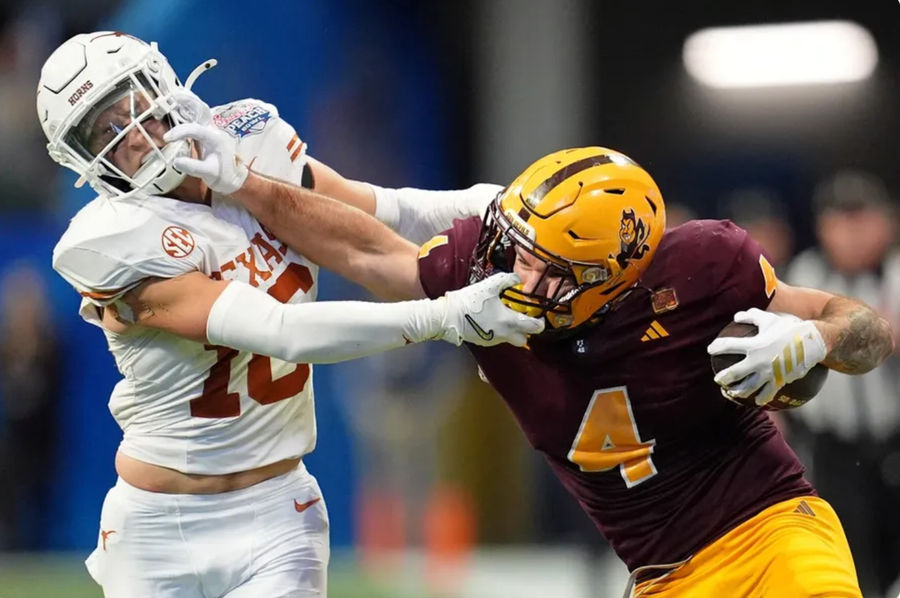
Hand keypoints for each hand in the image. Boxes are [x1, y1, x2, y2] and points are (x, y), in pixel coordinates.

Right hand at [163, 91, 247, 194]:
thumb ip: (194, 167)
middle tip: (172, 94)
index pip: (195, 129)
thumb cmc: (223, 176)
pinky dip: (186, 112)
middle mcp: (212, 131)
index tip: (168, 139)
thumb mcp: (209, 173)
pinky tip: (176, 107)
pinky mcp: (204, 134)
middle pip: (200, 111)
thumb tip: (176, 161)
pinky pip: (195, 119)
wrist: (232, 179)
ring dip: (186, 104)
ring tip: (173, 95)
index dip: (180, 132)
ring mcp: (209, 131)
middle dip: (187, 102)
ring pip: (198, 112)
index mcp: (215, 138)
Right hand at [438, 272, 544, 346]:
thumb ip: (507, 279)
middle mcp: (504, 334)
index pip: (534, 328)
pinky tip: (491, 320)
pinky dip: (498, 331)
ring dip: (511, 331)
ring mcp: (493, 340)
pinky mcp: (484, 342)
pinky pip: (497, 338)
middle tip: (522, 319)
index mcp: (509, 321)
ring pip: (510, 339)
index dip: (540, 323)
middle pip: (524, 339)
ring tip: (504, 317)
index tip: (539, 317)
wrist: (448, 316)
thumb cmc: (470, 301)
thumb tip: (518, 278)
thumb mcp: (490, 285)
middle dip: (526, 331)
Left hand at [707, 308, 826, 405]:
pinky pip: (767, 393)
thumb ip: (752, 316)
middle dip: (723, 378)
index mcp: (753, 345)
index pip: (728, 346)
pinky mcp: (779, 381)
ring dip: (737, 392)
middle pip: (734, 373)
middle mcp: (758, 361)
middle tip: (718, 379)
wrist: (812, 341)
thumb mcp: (769, 319)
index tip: (710, 349)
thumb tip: (736, 316)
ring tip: (731, 393)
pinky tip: (756, 401)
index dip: (717, 347)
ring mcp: (769, 373)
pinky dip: (760, 398)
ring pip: (748, 388)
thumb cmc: (789, 328)